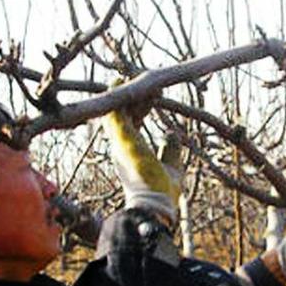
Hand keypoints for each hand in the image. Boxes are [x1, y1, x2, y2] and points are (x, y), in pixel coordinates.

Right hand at [102, 86, 182, 225]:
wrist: (154, 206)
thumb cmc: (161, 193)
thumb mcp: (171, 167)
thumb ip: (170, 150)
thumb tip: (171, 134)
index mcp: (129, 152)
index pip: (131, 123)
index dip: (140, 108)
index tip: (154, 96)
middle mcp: (120, 146)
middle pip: (122, 113)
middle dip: (136, 97)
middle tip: (152, 84)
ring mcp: (119, 142)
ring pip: (116, 109)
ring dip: (129, 92)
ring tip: (146, 80)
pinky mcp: (121, 138)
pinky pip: (114, 111)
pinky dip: (117, 96)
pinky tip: (120, 80)